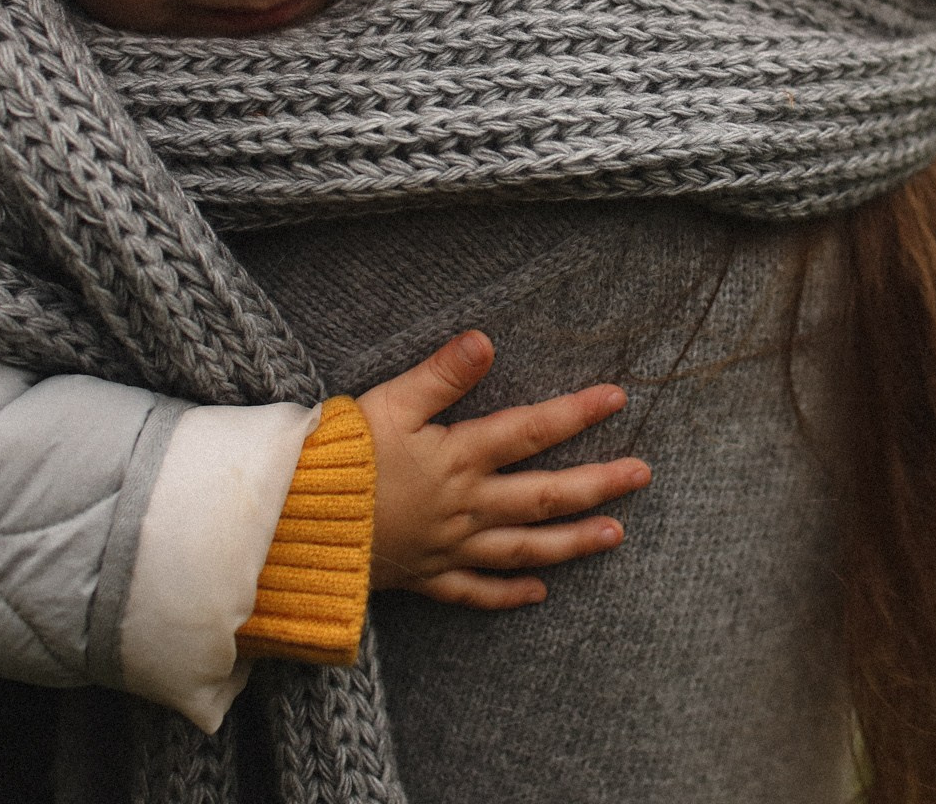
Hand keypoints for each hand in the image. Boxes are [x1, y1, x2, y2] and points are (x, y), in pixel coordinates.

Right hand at [359, 330, 650, 608]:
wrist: (293, 523)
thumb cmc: (336, 458)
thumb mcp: (389, 403)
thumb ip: (441, 374)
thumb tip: (486, 341)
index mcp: (459, 457)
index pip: (531, 430)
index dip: (576, 413)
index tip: (618, 398)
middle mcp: (466, 506)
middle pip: (545, 496)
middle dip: (598, 484)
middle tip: (643, 475)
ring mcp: (449, 547)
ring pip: (524, 548)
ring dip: (573, 542)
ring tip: (616, 535)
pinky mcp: (425, 577)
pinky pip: (475, 592)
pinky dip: (508, 595)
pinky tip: (539, 593)